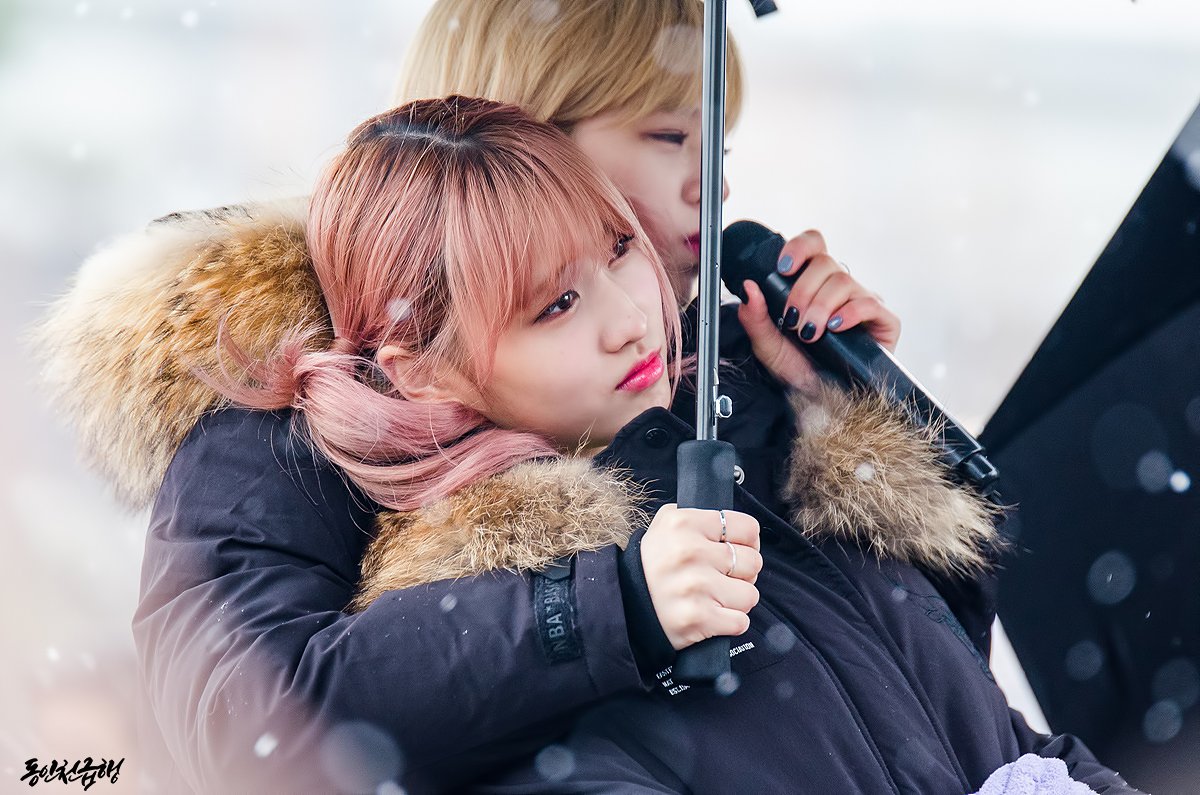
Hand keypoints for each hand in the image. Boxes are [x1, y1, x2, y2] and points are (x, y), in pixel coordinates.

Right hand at [640, 504, 762, 649]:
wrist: (625, 603)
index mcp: (685, 523)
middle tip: (722, 577)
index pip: (748, 528)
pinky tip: (713, 616)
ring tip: (715, 597)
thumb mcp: (664, 525)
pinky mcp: (698, 618)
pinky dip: (731, 623)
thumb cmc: (652, 564)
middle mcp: (690, 552)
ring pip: (750, 594)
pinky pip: (741, 621)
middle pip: (753, 562)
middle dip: (742, 573)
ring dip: (737, 600)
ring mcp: (695, 586)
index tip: (735, 550)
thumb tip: (731, 523)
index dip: (747, 542)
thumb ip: (696, 515)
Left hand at [735, 229, 900, 391]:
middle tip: (792, 320)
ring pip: (843, 281)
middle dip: (803, 291)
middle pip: (825, 263)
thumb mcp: (767, 345)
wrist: (821, 400)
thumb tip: (749, 288)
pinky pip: (870, 304)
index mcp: (813, 283)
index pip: (813, 245)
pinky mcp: (883, 321)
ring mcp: (862, 302)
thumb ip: (755, 317)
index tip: (782, 268)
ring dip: (821, 306)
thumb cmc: (798, 368)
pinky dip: (849, 314)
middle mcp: (839, 287)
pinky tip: (834, 328)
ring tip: (810, 333)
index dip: (799, 247)